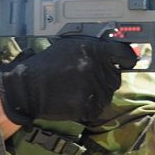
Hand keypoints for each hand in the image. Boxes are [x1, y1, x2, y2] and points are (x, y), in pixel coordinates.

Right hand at [0, 37, 136, 124]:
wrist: (26, 89)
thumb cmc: (46, 66)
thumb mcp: (69, 46)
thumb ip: (93, 48)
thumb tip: (114, 50)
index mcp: (93, 49)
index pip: (124, 54)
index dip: (128, 59)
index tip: (128, 62)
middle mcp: (95, 66)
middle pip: (116, 77)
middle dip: (105, 79)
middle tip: (86, 80)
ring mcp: (92, 86)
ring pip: (108, 94)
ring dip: (97, 94)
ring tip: (76, 90)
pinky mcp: (87, 105)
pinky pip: (97, 108)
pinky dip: (89, 108)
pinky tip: (74, 100)